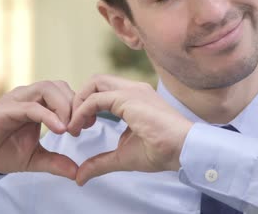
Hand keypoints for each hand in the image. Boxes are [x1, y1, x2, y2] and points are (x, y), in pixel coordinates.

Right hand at [0, 81, 77, 179]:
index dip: (80, 106)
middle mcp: (28, 96)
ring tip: (69, 129)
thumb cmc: (0, 151)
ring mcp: (17, 100)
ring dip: (64, 107)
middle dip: (75, 105)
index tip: (90, 124)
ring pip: (47, 89)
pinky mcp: (6, 109)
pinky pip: (31, 106)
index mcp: (38, 103)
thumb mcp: (35, 158)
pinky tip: (59, 130)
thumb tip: (77, 172)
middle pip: (59, 86)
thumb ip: (56, 162)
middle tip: (81, 127)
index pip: (65, 93)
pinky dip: (49, 116)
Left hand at [67, 74, 193, 185]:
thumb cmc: (162, 151)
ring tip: (74, 126)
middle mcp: (133, 89)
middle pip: (96, 81)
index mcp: (135, 98)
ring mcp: (132, 91)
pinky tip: (78, 128)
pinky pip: (95, 99)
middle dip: (79, 100)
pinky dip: (81, 111)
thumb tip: (80, 176)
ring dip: (78, 103)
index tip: (82, 127)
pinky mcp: (128, 98)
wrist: (182, 149)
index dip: (87, 106)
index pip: (103, 90)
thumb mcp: (123, 156)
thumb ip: (100, 162)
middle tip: (75, 124)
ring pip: (93, 83)